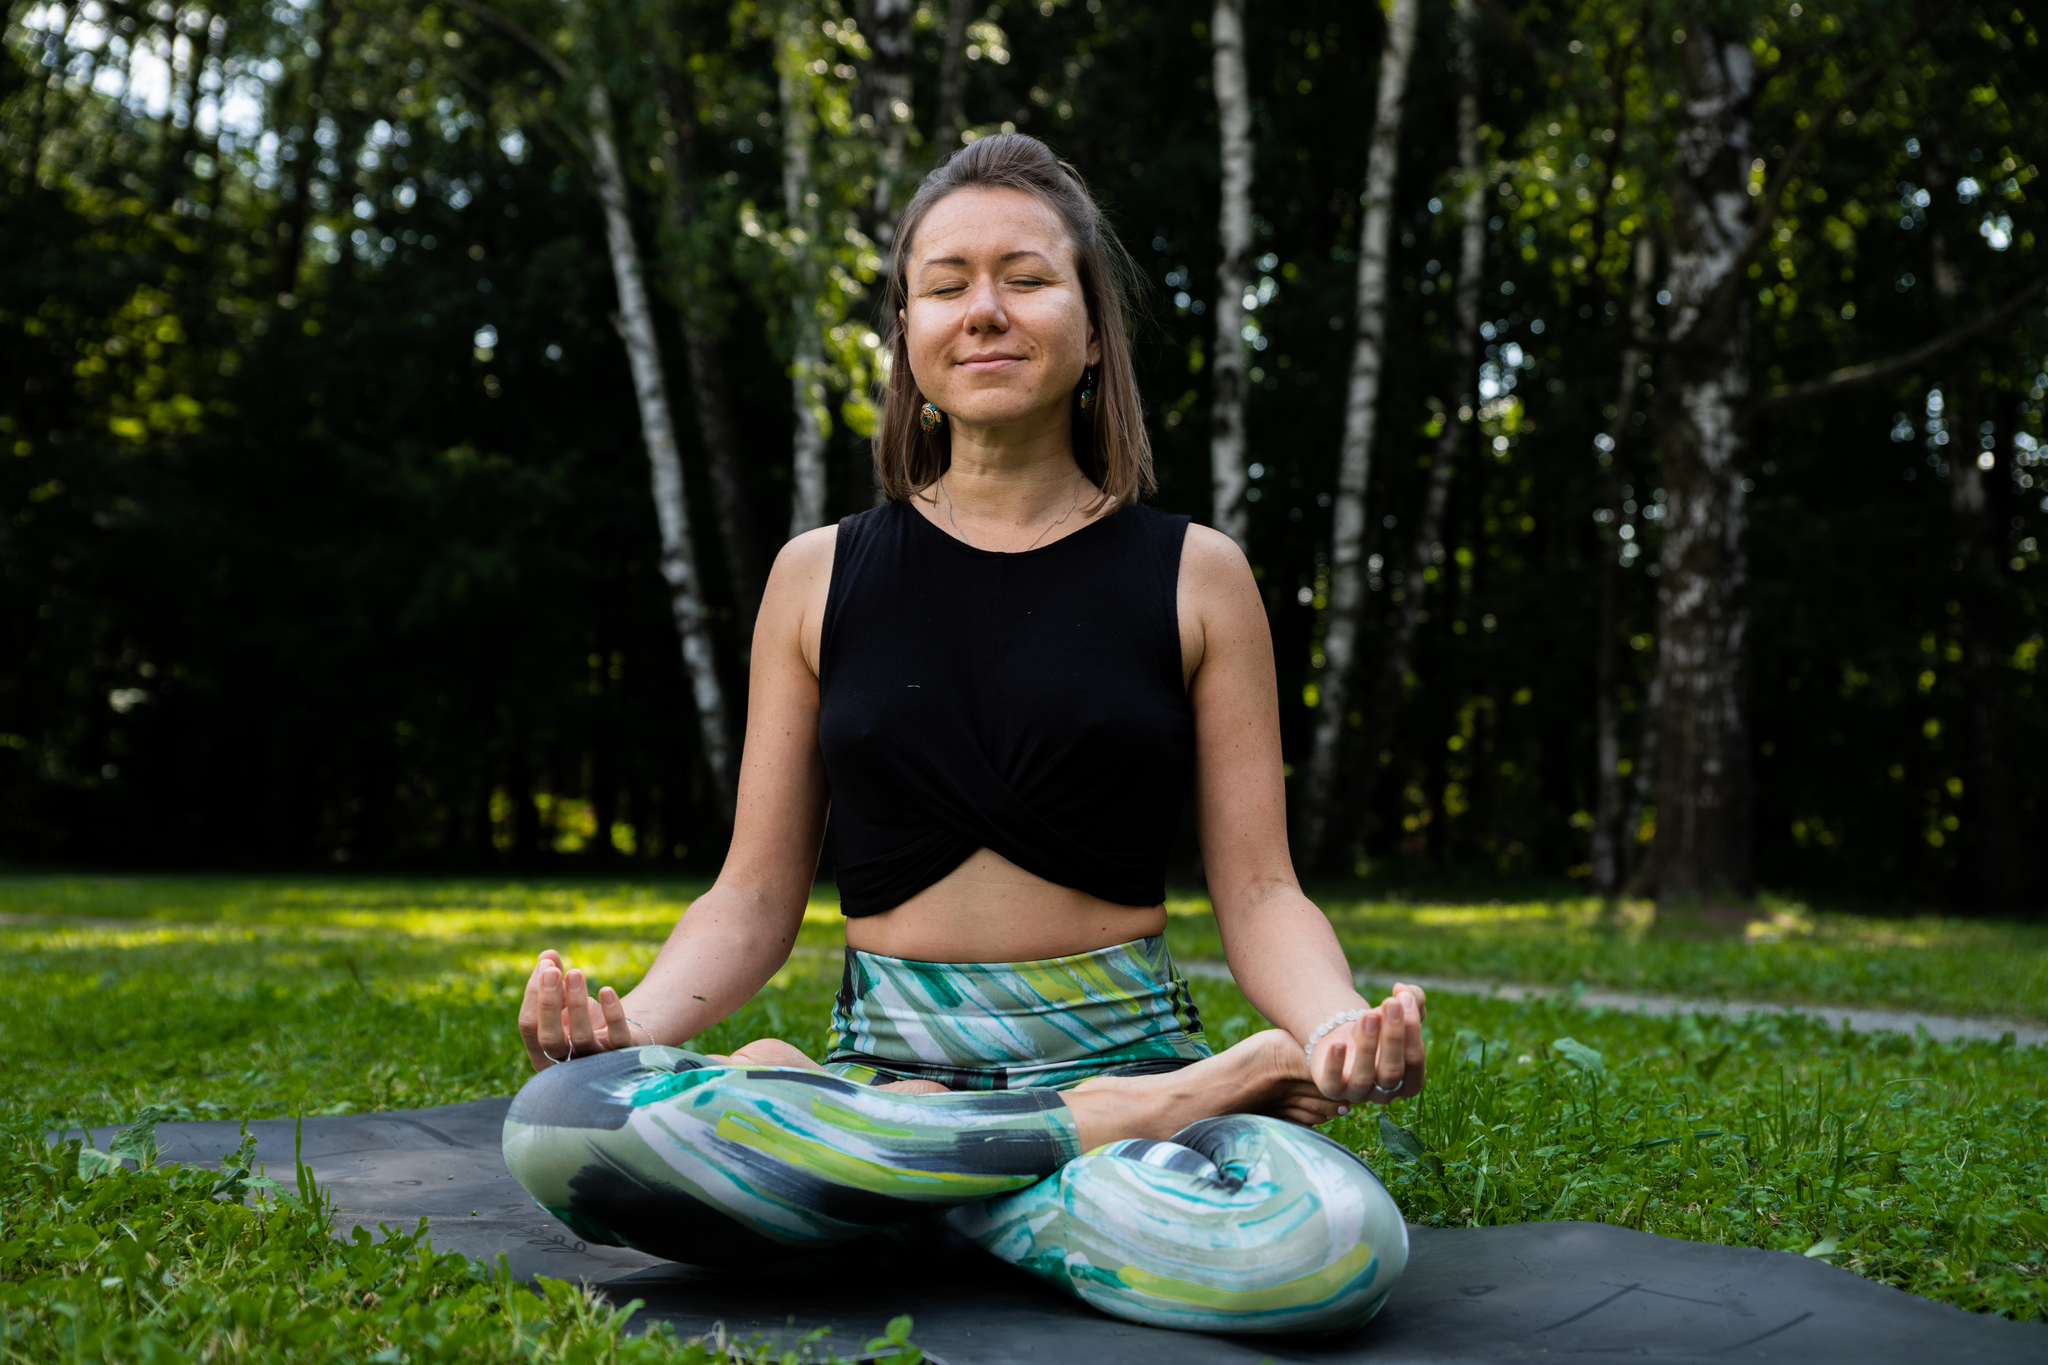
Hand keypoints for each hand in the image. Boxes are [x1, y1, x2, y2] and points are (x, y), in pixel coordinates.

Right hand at [517, 949, 642, 1070]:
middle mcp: (565, 1063)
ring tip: (576, 973)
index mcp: (543, 1051)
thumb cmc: (584, 1019)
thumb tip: (547, 956)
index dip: (534, 994)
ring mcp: (594, 1062)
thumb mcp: (566, 1000)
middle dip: (548, 1003)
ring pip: (581, 1038)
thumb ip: (553, 979)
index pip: (529, 1026)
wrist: (622, 1037)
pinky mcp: (623, 1055)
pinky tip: (607, 990)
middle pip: (549, 1039)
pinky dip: (612, 1014)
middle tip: (552, 971)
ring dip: (577, 1003)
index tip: (546, 965)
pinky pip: (617, 1038)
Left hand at [1308, 982, 1426, 1105]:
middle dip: (1393, 1036)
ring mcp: (1358, 1093)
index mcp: (1408, 1079)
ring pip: (1364, 1076)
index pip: (1415, 1058)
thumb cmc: (1375, 1028)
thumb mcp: (1394, 1013)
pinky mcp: (1332, 1090)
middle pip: (1393, 1070)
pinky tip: (1337, 1043)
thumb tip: (1403, 990)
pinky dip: (1335, 1065)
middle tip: (1390, 1003)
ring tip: (1368, 1015)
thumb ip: (1410, 1000)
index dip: (1412, 1028)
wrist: (1339, 1039)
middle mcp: (1385, 1092)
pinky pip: (1333, 1084)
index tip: (1403, 998)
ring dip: (1367, 1045)